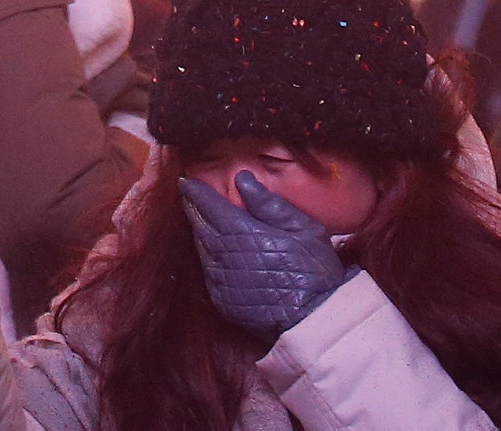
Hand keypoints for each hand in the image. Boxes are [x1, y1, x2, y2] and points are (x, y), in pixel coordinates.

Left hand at [183, 169, 350, 334]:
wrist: (313, 320)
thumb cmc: (314, 271)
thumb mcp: (302, 228)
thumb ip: (268, 203)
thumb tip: (242, 179)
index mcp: (243, 234)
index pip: (210, 206)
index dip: (196, 192)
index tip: (186, 181)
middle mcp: (225, 257)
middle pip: (200, 227)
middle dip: (193, 209)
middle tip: (188, 196)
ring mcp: (221, 282)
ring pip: (202, 250)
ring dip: (199, 232)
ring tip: (200, 219)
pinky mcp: (223, 302)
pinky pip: (208, 272)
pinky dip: (207, 257)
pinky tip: (213, 251)